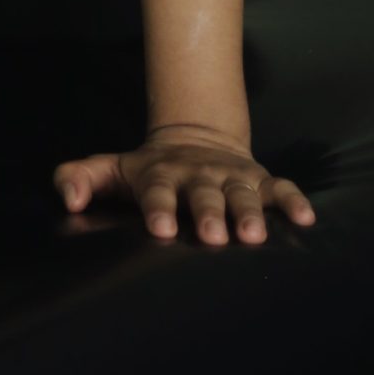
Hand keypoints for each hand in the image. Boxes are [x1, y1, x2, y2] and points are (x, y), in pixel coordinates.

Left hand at [51, 126, 316, 245]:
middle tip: (213, 235)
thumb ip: (78, 177)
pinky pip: (279, 188)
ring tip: (255, 235)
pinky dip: (293, 201)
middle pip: (204, 195)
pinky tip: (305, 219)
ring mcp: (230, 176)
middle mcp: (198, 176)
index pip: (156, 191)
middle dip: (209, 213)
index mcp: (160, 175)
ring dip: (249, 212)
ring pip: (242, 193)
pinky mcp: (259, 179)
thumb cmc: (147, 171)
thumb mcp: (110, 169)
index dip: (158, 208)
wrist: (194, 139)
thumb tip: (68, 198)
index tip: (160, 228)